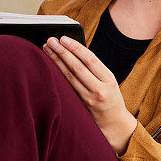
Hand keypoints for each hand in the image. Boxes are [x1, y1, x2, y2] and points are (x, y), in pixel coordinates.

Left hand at [43, 35, 137, 154]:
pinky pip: (67, 87)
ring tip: (46, 49)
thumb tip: (73, 50)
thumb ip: (94, 69)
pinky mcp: (79, 105)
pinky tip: (49, 65)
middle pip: (77, 68)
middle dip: (62, 52)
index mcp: (109, 79)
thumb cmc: (110, 95)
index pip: (90, 60)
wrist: (113, 122)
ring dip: (56, 62)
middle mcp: (99, 89)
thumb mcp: (108, 80)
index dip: (76, 48)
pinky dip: (57, 74)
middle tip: (50, 40)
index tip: (64, 38)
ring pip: (69, 77)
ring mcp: (88, 99)